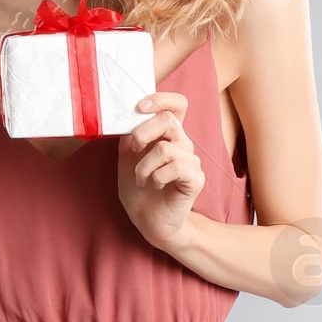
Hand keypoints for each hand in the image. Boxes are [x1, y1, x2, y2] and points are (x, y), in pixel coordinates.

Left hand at [116, 93, 204, 254]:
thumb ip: (129, 135)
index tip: (139, 107)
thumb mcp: (127, 158)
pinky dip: (157, 177)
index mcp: (168, 135)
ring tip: (140, 179)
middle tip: (133, 150)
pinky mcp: (195, 179)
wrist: (149, 223)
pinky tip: (154, 185)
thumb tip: (126, 115)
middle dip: (142, 134)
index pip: (177, 104)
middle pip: (169, 120)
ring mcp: (191, 161)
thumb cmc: (140, 191)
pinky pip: (176, 167)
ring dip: (144, 166)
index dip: (161, 99)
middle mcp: (183, 144)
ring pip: (166, 148)